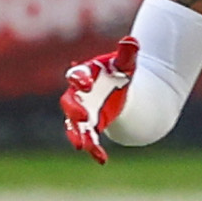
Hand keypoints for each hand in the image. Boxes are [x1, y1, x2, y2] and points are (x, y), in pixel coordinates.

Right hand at [60, 38, 138, 163]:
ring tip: (82, 146)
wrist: (120, 89)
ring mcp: (82, 112)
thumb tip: (132, 41)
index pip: (76, 75)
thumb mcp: (125, 64)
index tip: (86, 84)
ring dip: (77, 135)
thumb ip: (127, 54)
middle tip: (82, 117)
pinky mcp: (90, 126)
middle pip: (69, 103)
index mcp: (83, 75)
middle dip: (74, 111)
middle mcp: (78, 95)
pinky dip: (94, 150)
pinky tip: (102, 159)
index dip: (79, 79)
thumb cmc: (118, 72)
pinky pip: (89, 139)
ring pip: (74, 126)